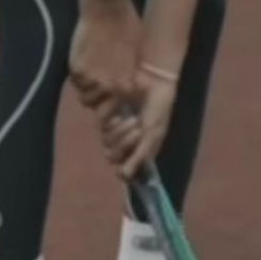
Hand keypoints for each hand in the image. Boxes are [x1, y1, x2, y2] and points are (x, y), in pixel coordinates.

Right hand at [68, 4, 141, 114]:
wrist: (108, 9)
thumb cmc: (129, 28)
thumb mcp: (137, 55)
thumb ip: (131, 75)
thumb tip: (131, 89)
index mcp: (128, 82)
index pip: (119, 108)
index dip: (116, 106)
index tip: (115, 100)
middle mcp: (109, 85)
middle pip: (100, 109)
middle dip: (101, 102)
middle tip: (101, 90)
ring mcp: (91, 78)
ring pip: (86, 98)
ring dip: (89, 91)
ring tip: (93, 78)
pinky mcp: (76, 68)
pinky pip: (76, 83)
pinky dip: (79, 79)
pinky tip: (85, 67)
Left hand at [101, 65, 176, 179]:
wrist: (152, 82)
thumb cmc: (158, 108)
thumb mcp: (153, 133)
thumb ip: (140, 155)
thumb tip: (124, 177)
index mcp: (142, 150)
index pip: (127, 170)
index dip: (125, 169)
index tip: (125, 167)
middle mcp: (127, 143)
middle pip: (114, 157)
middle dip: (125, 144)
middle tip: (137, 130)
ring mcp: (116, 131)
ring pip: (107, 144)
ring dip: (120, 133)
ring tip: (133, 119)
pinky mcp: (107, 117)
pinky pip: (101, 129)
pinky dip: (111, 124)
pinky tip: (120, 115)